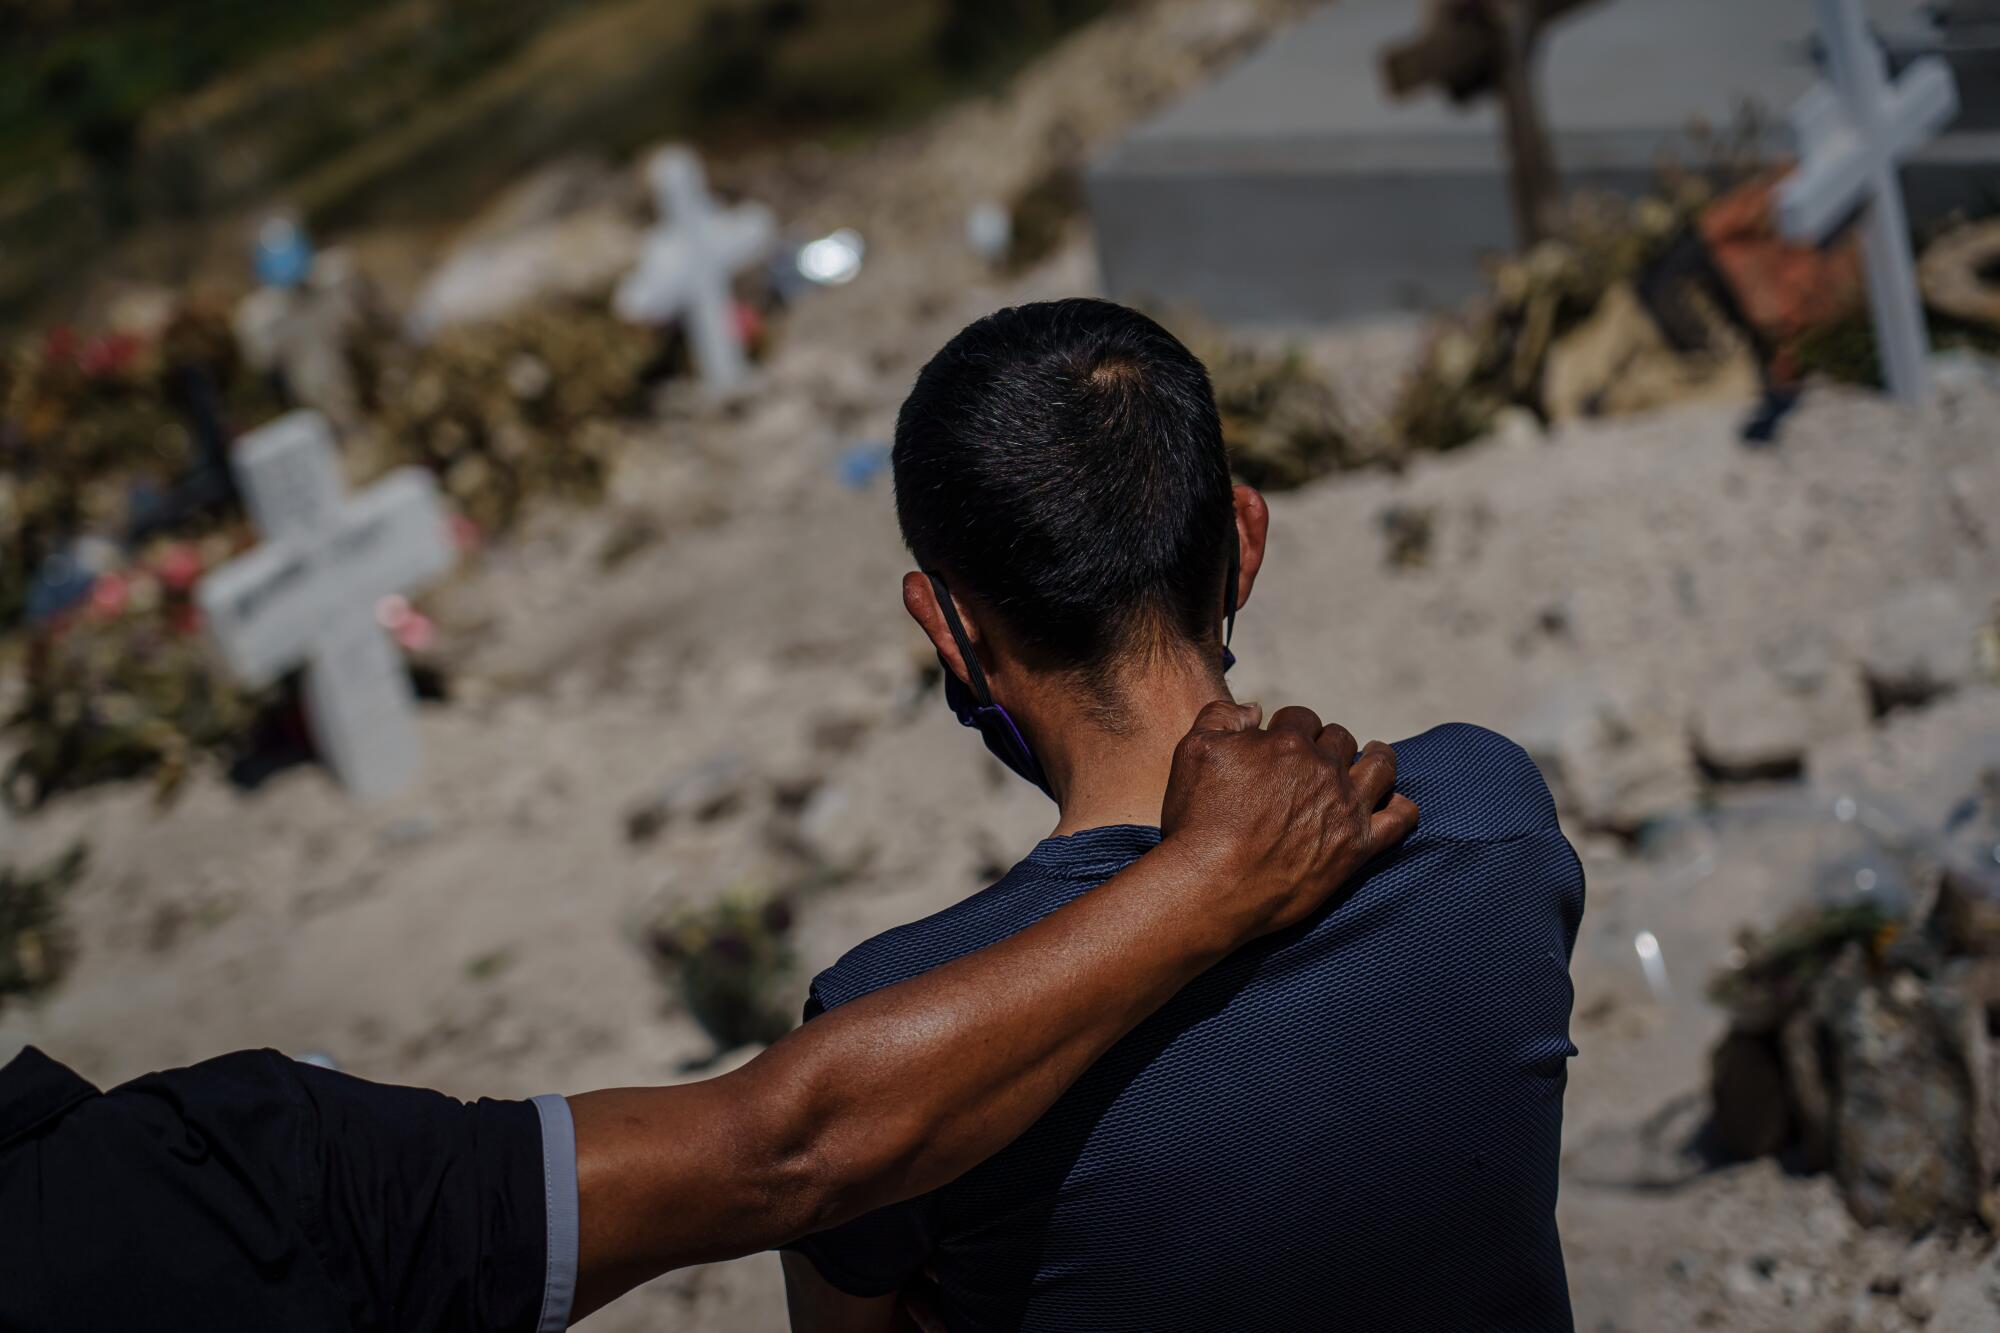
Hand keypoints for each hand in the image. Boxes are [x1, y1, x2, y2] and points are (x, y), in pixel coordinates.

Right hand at [1159, 701, 1417, 940]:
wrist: (1212, 886)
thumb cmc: (1196, 820)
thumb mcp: (1193, 751)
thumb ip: (1223, 716)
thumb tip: (1256, 710)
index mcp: (1287, 742)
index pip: (1301, 718)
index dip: (1290, 727)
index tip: (1281, 744)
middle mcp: (1323, 769)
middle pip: (1340, 739)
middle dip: (1328, 744)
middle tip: (1315, 763)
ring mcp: (1346, 808)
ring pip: (1380, 767)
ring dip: (1379, 757)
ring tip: (1378, 756)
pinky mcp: (1358, 847)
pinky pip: (1400, 819)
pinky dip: (1403, 807)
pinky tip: (1396, 804)